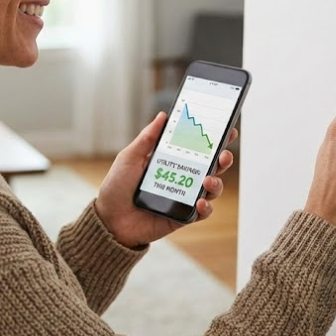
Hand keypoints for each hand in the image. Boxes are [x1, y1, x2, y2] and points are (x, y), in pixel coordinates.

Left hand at [95, 112, 238, 247]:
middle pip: (211, 165)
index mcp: (171, 159)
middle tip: (223, 154)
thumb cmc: (117, 186)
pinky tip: (199, 202)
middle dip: (223, 157)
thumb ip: (147, 138)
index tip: (226, 127)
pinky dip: (206, 207)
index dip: (213, 137)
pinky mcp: (183, 216)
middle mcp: (182, 176)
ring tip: (208, 180)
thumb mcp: (130, 157)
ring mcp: (184, 196)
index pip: (196, 146)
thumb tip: (163, 115)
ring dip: (216, 182)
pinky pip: (203, 212)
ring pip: (212, 188)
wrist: (109, 219)